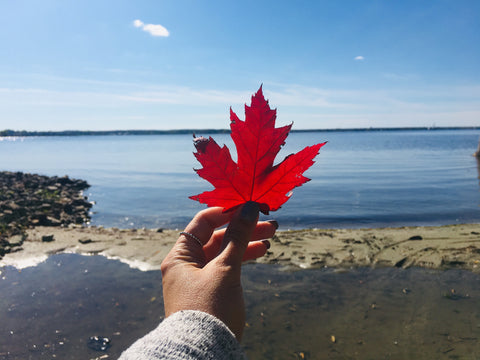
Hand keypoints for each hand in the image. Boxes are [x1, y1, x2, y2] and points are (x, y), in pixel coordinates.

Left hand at [160, 202, 276, 339]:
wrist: (204, 353)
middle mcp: (187, 265)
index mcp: (180, 256)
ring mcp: (198, 279)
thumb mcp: (225, 269)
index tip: (249, 206)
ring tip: (270, 237)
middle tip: (270, 223)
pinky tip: (260, 252)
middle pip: (217, 237)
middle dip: (244, 228)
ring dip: (247, 242)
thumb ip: (238, 237)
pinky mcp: (211, 292)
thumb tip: (250, 208)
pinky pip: (227, 267)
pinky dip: (242, 259)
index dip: (227, 212)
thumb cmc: (211, 308)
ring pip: (225, 252)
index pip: (203, 222)